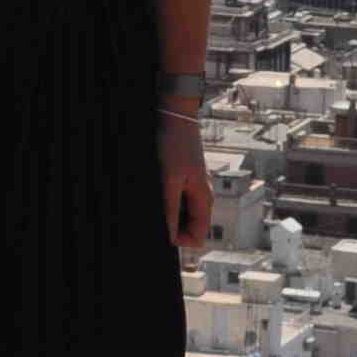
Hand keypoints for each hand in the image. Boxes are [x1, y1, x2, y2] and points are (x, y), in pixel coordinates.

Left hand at [161, 116, 212, 253]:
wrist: (175, 117)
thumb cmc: (174, 146)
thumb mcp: (169, 181)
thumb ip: (171, 210)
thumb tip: (170, 238)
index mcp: (204, 200)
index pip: (197, 238)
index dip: (178, 239)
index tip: (161, 228)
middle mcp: (201, 197)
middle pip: (188, 227)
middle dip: (169, 225)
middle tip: (153, 209)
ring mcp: (192, 188)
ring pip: (179, 215)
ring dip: (165, 212)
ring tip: (152, 196)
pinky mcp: (182, 180)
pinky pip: (174, 201)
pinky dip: (163, 200)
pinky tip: (154, 188)